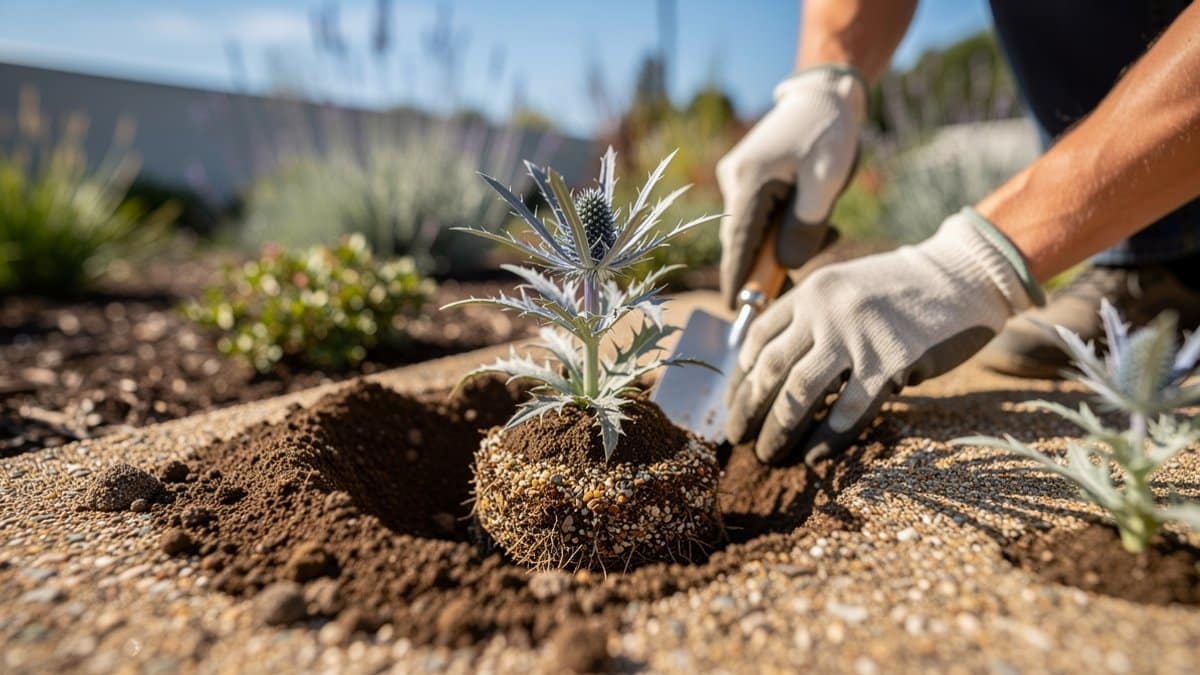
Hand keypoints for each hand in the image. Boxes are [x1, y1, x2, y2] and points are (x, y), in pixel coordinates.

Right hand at [717, 66, 865, 308]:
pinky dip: (781, 224)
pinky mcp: (749, 175)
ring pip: (754, 227)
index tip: (734, 308)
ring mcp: (738, 176)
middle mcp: (734, 179)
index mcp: (748, 180)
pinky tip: (813, 215)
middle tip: (796, 279)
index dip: (736, 278)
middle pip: (744, 239)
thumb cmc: (829, 132)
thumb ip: (804, 227)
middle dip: (767, 262)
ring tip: (825, 229)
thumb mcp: (826, 181)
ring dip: (781, 240)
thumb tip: (786, 264)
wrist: (825, 93)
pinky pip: (760, 213)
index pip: (737, 243)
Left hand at [726, 209, 1042, 464]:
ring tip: (768, 454)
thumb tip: (771, 371)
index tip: (735, 402)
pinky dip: (826, 438)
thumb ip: (810, 319)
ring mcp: (858, 337)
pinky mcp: (892, 364)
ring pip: (800, 393)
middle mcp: (827, 311)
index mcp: (812, 292)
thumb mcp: (844, 287)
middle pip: (771, 370)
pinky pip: (848, 411)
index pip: (759, 337)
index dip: (742, 376)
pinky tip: (813, 455)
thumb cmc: (901, 290)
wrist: (963, 277)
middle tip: (738, 437)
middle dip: (749, 409)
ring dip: (778, 430)